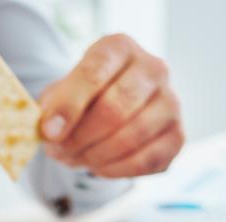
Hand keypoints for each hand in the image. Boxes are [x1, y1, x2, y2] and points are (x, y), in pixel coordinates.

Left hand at [38, 34, 182, 177]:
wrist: (111, 109)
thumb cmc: (82, 99)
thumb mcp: (60, 93)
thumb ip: (53, 108)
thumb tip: (50, 132)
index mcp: (119, 47)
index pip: (94, 73)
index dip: (68, 106)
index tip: (48, 132)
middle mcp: (153, 69)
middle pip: (115, 108)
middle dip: (80, 137)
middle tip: (58, 151)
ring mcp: (171, 102)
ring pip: (132, 136)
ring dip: (95, 156)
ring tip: (76, 159)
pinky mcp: (178, 135)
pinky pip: (146, 160)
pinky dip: (116, 170)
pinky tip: (98, 166)